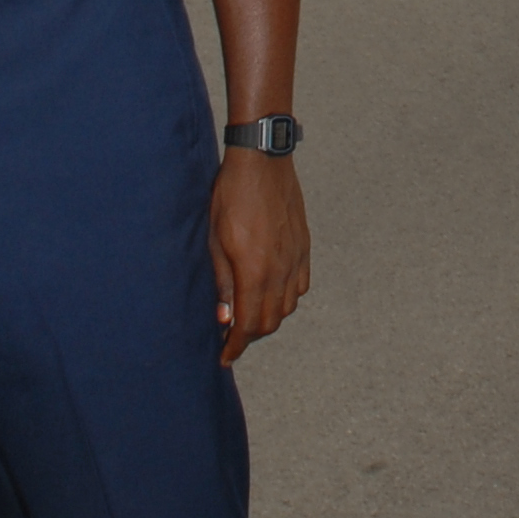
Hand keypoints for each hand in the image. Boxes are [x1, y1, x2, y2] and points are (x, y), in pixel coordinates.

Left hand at [210, 152, 311, 365]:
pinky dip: (287, 298)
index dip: (235, 346)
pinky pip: (301, 286)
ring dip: (269, 318)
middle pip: (271, 321)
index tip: (225, 356)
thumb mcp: (214, 241)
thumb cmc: (231, 196)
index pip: (248, 324)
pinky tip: (272, 292)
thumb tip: (225, 317)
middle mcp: (280, 270)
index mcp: (255, 271)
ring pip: (288, 307)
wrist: (262, 161)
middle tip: (232, 336)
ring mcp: (296, 258)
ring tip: (249, 315)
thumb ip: (223, 283)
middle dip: (250, 336)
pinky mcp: (304, 246)